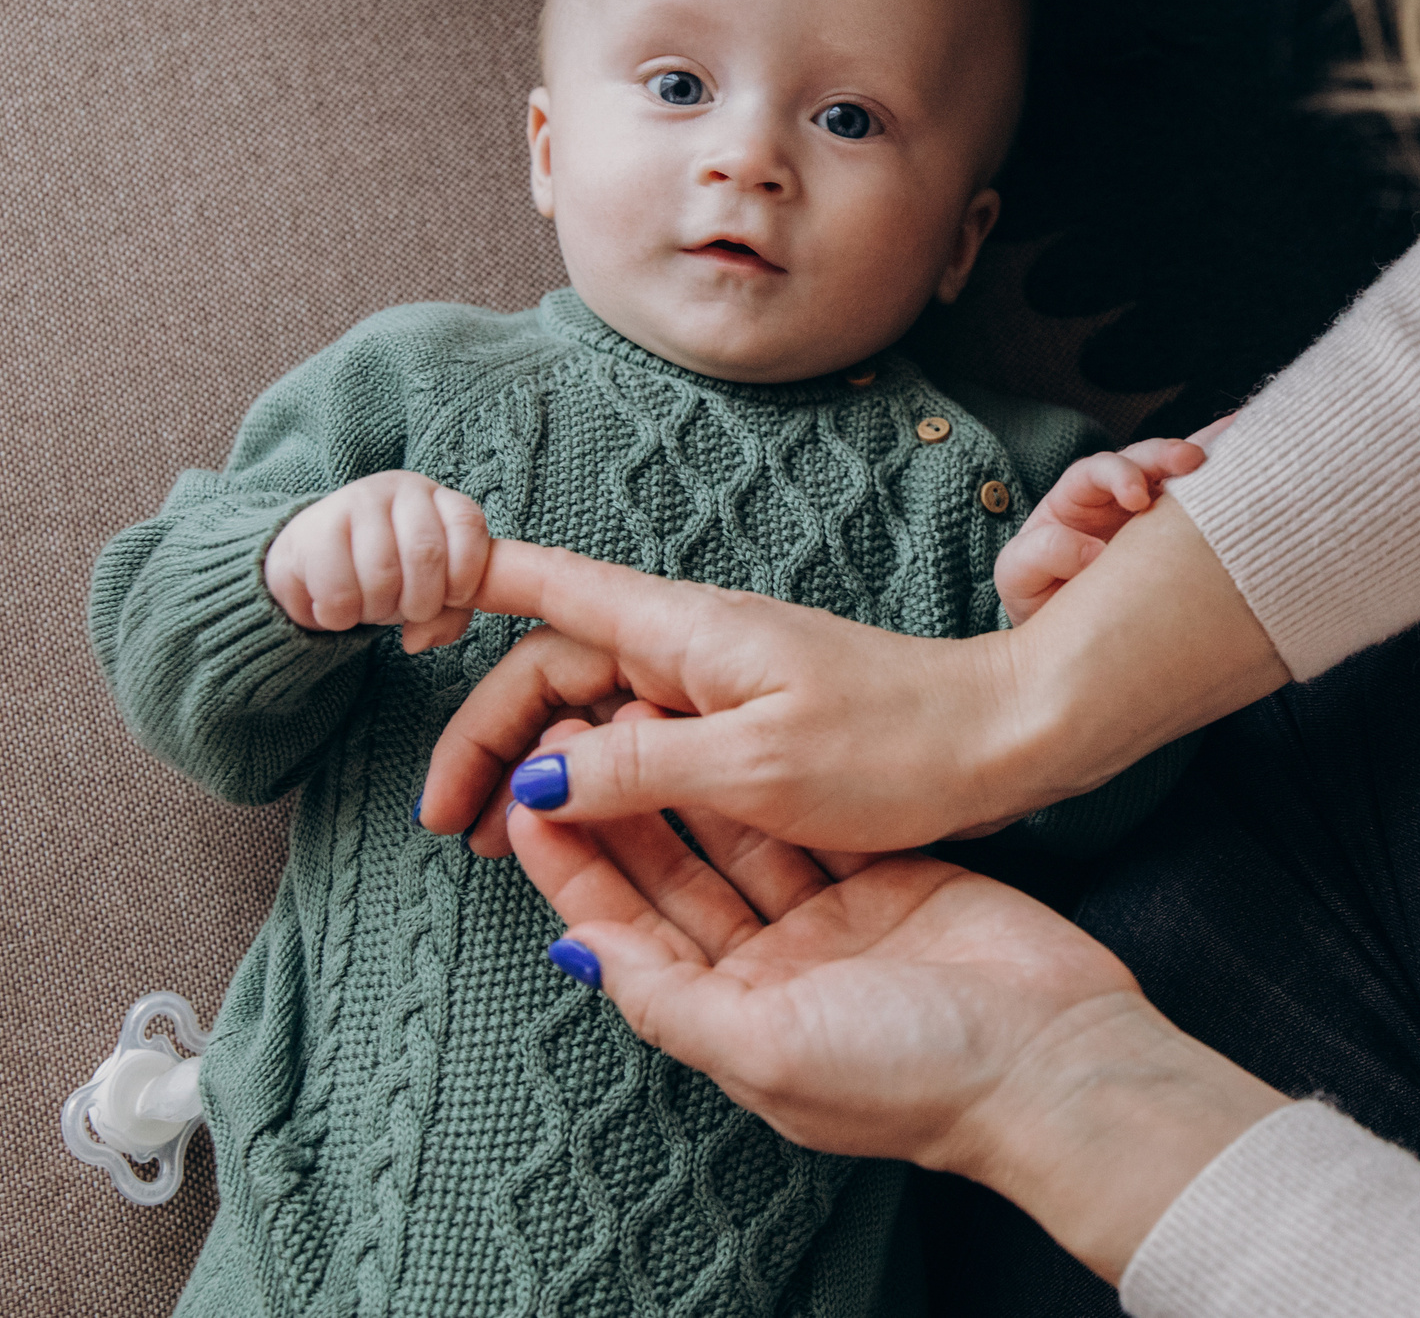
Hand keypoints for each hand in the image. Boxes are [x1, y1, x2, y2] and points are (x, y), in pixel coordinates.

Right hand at [264, 470, 489, 652]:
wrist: (315, 561)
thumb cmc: (391, 577)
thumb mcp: (433, 594)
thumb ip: (449, 616)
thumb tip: (417, 640)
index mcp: (441, 499)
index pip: (468, 525)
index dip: (464, 575)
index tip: (451, 598)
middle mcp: (401, 490)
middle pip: (425, 553)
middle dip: (419, 602)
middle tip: (403, 612)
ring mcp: (356, 501)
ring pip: (382, 573)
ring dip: (376, 610)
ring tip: (368, 608)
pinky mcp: (314, 527)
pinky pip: (337, 589)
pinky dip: (340, 616)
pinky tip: (336, 610)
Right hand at [422, 541, 1020, 854]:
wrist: (1004, 741)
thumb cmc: (897, 747)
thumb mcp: (758, 766)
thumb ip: (641, 768)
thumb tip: (540, 781)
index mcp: (686, 633)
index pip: (548, 590)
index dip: (466, 588)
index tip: (399, 612)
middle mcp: (695, 645)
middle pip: (558, 671)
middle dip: (493, 739)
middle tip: (450, 828)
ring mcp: (723, 683)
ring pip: (601, 713)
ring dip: (543, 770)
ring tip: (499, 846)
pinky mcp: (752, 722)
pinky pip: (649, 743)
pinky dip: (602, 782)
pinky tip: (585, 834)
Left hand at [509, 724, 1285, 1282]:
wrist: (1055, 1058)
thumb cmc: (916, 1076)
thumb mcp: (768, 1050)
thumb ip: (668, 998)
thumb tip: (575, 952)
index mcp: (733, 1019)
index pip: (628, 934)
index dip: (575, 870)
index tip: (528, 804)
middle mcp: (774, 972)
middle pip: (675, 879)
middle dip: (621, 813)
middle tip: (576, 741)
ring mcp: (835, 924)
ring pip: (740, 837)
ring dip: (690, 783)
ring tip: (639, 715)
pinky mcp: (893, 882)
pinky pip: (815, 822)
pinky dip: (772, 778)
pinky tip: (732, 731)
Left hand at [994, 421, 1226, 623]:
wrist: (1069, 642)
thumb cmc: (1039, 602)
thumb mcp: (1020, 578)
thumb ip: (1041, 555)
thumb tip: (1092, 551)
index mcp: (1073, 501)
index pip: (1093, 472)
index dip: (1116, 476)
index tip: (1136, 498)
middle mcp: (1113, 498)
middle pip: (1140, 460)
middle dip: (1164, 456)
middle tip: (1190, 460)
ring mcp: (1149, 515)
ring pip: (1175, 477)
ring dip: (1202, 465)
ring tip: (1232, 457)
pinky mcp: (1177, 536)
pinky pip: (1201, 500)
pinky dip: (1224, 476)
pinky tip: (1249, 451)